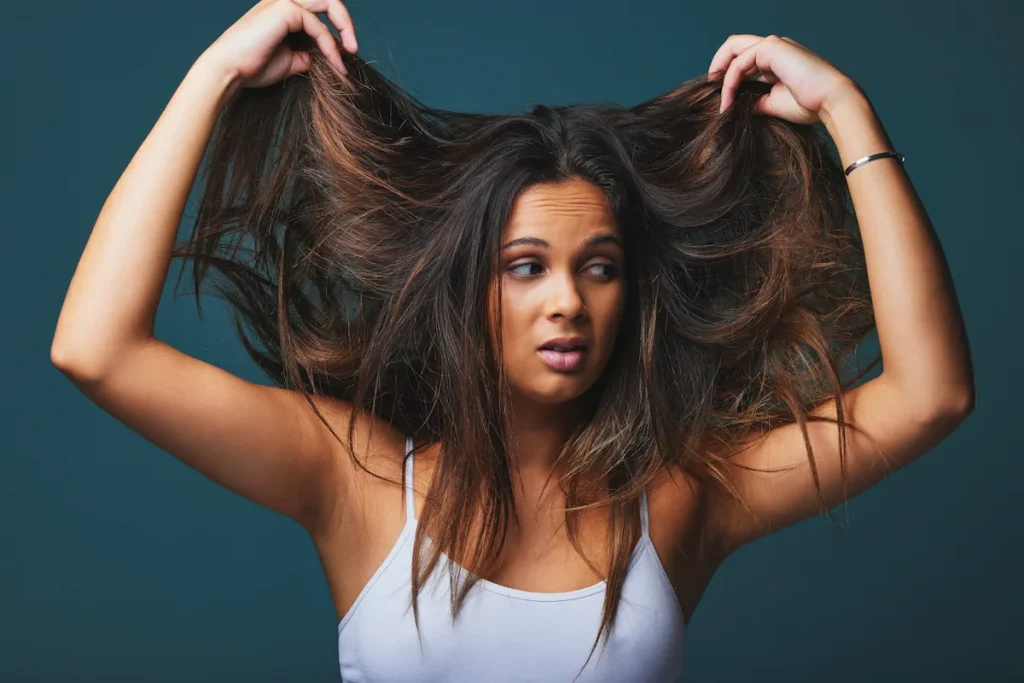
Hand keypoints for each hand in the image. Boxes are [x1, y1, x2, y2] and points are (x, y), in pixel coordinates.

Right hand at [202, 0, 357, 89]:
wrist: (229, 71)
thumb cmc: (253, 68)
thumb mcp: (291, 60)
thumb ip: (309, 53)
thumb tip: (328, 56)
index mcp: (283, 9)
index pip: (320, 8)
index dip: (338, 29)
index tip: (346, 56)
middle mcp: (283, 0)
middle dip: (346, 22)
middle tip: (354, 49)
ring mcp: (283, 0)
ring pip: (328, 3)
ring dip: (345, 27)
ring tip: (351, 52)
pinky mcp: (284, 9)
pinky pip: (318, 26)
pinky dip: (330, 46)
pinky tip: (335, 63)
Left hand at [708, 34, 859, 124]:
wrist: (832, 102)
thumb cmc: (811, 105)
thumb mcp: (774, 104)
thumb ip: (755, 100)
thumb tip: (737, 105)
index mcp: (776, 58)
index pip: (742, 58)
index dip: (727, 75)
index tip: (721, 98)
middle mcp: (774, 47)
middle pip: (734, 46)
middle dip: (717, 66)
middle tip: (710, 91)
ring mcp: (773, 45)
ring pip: (733, 51)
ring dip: (722, 79)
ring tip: (722, 104)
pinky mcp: (772, 47)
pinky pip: (739, 63)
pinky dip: (729, 82)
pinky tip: (728, 101)